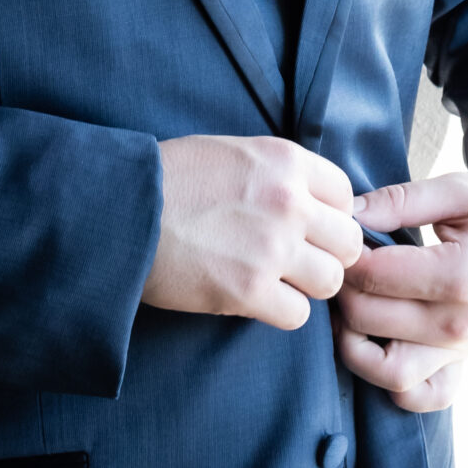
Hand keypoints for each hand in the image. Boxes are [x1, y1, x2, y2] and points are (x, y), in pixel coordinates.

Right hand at [144, 136, 363, 329]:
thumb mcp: (232, 153)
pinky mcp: (248, 290)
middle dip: (326, 255)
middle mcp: (287, 202)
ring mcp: (271, 248)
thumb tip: (314, 205)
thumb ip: (279, 174)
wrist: (118, 210)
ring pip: (330, 281)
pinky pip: (298, 315)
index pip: (347, 197)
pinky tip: (254, 298)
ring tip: (275, 280)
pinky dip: (280, 311)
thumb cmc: (168, 180)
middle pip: (349, 243)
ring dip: (307, 285)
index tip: (309, 228)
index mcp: (285, 160)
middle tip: (296, 260)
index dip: (330, 217)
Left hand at [335, 171, 467, 412]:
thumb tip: (348, 211)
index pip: (371, 274)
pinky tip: (380, 343)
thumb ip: (402, 200)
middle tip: (341, 260)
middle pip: (367, 319)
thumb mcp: (464, 190)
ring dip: (353, 341)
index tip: (344, 233)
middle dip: (341, 288)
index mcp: (458, 275)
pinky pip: (418, 395)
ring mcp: (459, 350)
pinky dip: (390, 382)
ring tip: (354, 301)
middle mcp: (456, 324)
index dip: (344, 252)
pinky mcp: (461, 361)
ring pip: (384, 372)